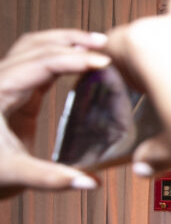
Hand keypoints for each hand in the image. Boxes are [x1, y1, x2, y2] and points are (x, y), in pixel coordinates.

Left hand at [0, 29, 108, 195]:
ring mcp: (5, 85)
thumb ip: (51, 178)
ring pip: (34, 48)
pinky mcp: (15, 95)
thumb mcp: (13, 174)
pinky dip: (61, 58)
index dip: (74, 59)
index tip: (105, 62)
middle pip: (37, 45)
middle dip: (73, 41)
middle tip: (107, 45)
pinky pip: (38, 65)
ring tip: (97, 44)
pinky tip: (83, 63)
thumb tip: (91, 182)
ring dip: (65, 42)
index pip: (41, 63)